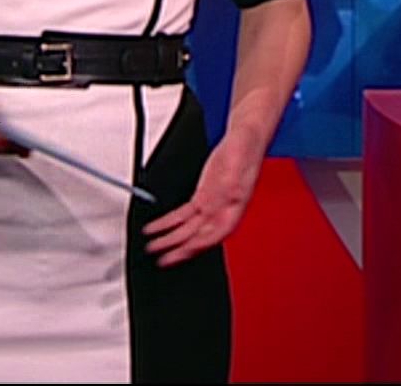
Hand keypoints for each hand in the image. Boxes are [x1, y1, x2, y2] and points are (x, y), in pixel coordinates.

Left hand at [142, 141, 262, 266]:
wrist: (243, 140)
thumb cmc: (246, 150)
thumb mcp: (240, 162)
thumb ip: (234, 179)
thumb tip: (229, 195)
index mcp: (235, 206)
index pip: (218, 232)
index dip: (201, 244)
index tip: (183, 251)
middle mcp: (222, 210)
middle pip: (200, 235)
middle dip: (181, 249)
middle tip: (163, 259)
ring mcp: (211, 206)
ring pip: (188, 228)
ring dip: (171, 239)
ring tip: (154, 247)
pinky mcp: (202, 198)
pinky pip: (183, 215)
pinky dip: (168, 223)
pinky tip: (157, 228)